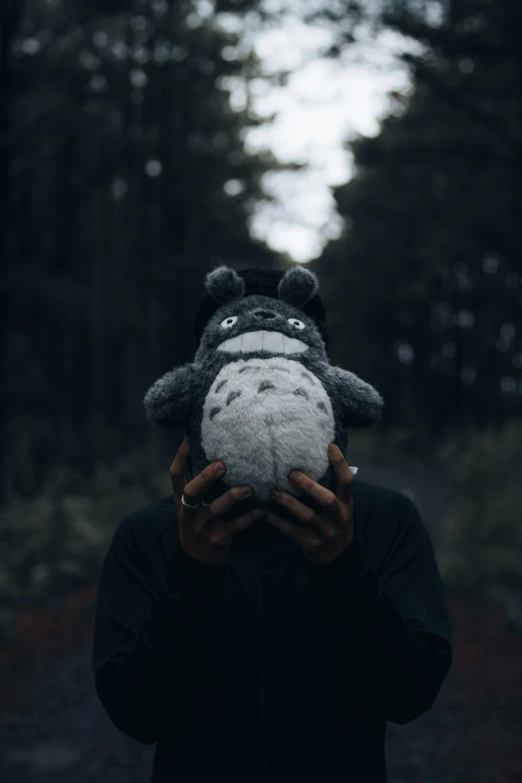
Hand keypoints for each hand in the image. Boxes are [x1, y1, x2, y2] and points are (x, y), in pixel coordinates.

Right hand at [170, 440, 263, 566]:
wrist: (197, 561)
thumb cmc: (197, 525)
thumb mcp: (189, 508)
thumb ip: (196, 487)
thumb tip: (211, 457)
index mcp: (181, 502)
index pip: (175, 477)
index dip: (180, 459)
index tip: (188, 441)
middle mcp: (189, 513)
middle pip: (192, 491)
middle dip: (206, 477)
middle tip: (222, 464)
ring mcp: (203, 527)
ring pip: (217, 508)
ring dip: (234, 496)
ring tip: (249, 487)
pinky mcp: (218, 540)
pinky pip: (236, 526)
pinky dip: (250, 517)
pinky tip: (262, 509)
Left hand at [266, 443, 354, 567]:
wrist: (336, 558)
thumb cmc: (335, 523)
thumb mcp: (341, 507)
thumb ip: (333, 488)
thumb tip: (322, 458)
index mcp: (346, 504)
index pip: (347, 481)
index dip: (340, 464)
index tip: (329, 446)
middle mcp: (337, 517)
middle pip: (327, 500)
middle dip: (310, 487)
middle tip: (291, 474)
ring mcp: (324, 532)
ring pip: (305, 515)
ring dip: (288, 502)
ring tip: (272, 491)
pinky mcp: (309, 543)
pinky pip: (291, 531)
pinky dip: (277, 522)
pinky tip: (265, 513)